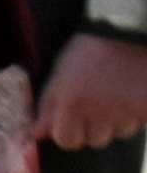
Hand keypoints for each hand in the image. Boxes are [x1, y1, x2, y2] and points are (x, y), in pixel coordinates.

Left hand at [51, 31, 146, 152]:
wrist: (124, 30)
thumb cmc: (86, 52)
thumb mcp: (59, 75)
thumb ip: (47, 106)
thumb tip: (36, 134)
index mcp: (72, 103)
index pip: (67, 141)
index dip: (68, 134)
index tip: (72, 124)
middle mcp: (99, 111)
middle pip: (95, 141)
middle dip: (93, 129)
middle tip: (96, 107)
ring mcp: (127, 111)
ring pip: (120, 134)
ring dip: (117, 122)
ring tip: (116, 97)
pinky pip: (140, 124)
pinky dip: (137, 115)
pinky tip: (131, 95)